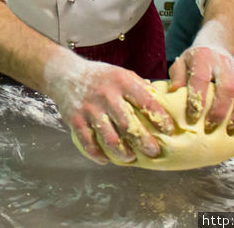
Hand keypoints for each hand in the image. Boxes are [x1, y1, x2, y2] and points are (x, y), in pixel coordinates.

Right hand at [45, 52, 174, 164]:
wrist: (64, 73)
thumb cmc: (98, 76)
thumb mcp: (120, 73)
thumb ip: (139, 87)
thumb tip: (161, 103)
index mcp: (121, 82)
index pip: (146, 102)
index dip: (160, 118)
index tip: (169, 131)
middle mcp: (106, 95)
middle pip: (129, 125)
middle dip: (144, 142)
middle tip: (154, 152)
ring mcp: (89, 109)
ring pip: (110, 138)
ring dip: (123, 152)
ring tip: (131, 157)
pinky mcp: (75, 120)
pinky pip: (88, 143)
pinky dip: (98, 155)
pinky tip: (106, 159)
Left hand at [168, 45, 233, 132]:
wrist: (216, 48)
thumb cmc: (195, 62)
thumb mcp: (181, 64)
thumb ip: (177, 77)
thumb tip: (173, 92)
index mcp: (203, 58)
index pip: (201, 79)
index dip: (198, 99)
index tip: (192, 117)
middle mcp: (224, 63)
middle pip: (227, 88)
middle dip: (219, 111)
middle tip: (210, 127)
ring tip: (229, 129)